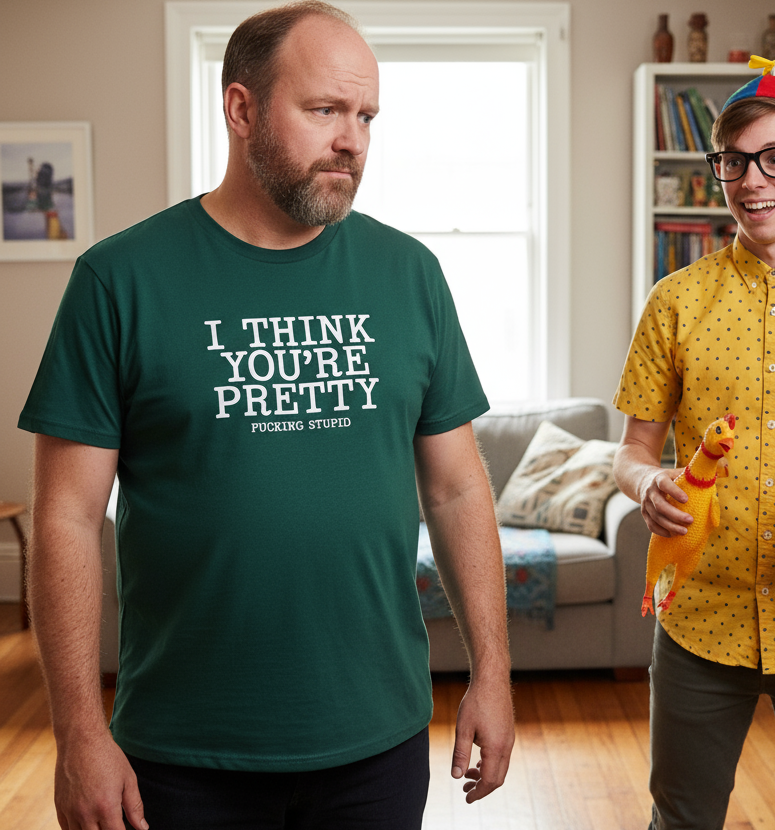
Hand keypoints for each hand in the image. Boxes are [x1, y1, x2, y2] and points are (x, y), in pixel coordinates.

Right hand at [54, 730, 146, 829]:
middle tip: (113, 823)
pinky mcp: (60, 808)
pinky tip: (87, 823)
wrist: (81, 740)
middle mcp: (86, 813)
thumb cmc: (108, 757)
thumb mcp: (128, 779)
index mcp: (106, 807)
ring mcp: (70, 812)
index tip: (126, 829)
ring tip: (101, 822)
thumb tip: (143, 828)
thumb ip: (135, 806)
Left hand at [451, 676, 513, 802]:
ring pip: (501, 767)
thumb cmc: (476, 701)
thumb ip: (460, 754)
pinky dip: (490, 764)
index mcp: (496, 748)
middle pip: (497, 778)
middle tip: (465, 789)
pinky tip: (478, 761)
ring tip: (468, 775)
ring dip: (486, 775)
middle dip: (482, 787)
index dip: (478, 793)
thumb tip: (456, 776)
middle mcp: (506, 746)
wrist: (492, 679)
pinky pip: (502, 756)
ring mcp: (509, 739)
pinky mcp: (508, 732)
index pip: (489, 781)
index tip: (466, 798)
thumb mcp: (463, 728)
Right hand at [639, 467, 691, 537]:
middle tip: (690, 520)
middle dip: (675, 515)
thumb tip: (711, 481)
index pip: (664, 484)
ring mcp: (646, 503)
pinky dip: (661, 531)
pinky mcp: (644, 513)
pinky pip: (651, 524)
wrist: (644, 480)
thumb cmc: (669, 478)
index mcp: (659, 479)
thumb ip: (692, 476)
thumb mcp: (677, 473)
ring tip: (684, 532)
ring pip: (656, 517)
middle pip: (660, 505)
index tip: (686, 500)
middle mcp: (650, 491)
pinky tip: (672, 534)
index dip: (674, 492)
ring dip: (670, 526)